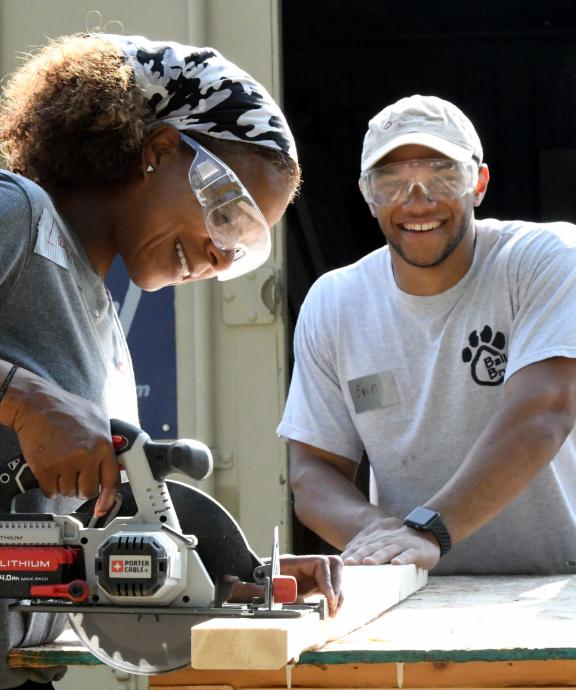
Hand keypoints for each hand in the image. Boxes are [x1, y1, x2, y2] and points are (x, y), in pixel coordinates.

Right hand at [8, 369, 118, 515]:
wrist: (37, 404)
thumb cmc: (67, 409)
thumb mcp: (99, 418)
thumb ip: (109, 440)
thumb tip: (119, 460)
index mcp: (103, 444)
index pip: (111, 480)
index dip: (108, 498)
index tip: (103, 507)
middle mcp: (86, 455)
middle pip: (88, 491)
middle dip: (82, 486)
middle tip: (76, 474)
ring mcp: (65, 463)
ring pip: (69, 492)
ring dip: (65, 485)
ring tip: (62, 465)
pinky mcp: (44, 468)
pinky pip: (50, 491)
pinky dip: (49, 485)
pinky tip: (50, 469)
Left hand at [227, 554, 342, 615]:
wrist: (238, 587)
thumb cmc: (246, 584)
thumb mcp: (255, 588)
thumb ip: (267, 591)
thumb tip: (286, 594)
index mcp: (291, 563)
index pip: (320, 563)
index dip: (327, 580)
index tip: (328, 599)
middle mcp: (303, 568)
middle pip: (333, 565)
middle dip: (338, 585)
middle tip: (333, 607)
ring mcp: (307, 577)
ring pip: (334, 577)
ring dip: (338, 594)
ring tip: (332, 613)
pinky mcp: (309, 589)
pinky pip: (328, 590)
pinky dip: (333, 600)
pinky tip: (329, 613)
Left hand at [341, 522, 439, 569]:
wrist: (428, 534)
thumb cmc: (401, 545)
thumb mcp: (384, 546)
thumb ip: (369, 552)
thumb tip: (347, 564)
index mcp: (378, 541)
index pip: (362, 547)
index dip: (351, 554)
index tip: (340, 562)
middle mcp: (388, 541)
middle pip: (371, 548)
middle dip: (359, 555)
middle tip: (349, 563)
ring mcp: (402, 544)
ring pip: (388, 550)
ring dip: (378, 556)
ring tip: (368, 562)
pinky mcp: (416, 550)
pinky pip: (408, 555)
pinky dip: (403, 559)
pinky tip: (396, 563)